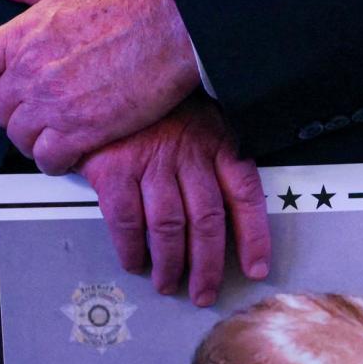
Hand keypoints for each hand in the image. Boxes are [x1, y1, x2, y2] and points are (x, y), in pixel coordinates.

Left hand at [0, 0, 199, 174]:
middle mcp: (31, 71)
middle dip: (15, 116)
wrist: (169, 26)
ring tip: (50, 140)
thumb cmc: (129, 3)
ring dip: (33, 142)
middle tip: (34, 118)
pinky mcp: (82, 130)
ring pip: (21, 138)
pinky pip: (49, 159)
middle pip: (0, 110)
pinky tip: (67, 156)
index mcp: (22, 35)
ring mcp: (54, 104)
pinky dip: (54, 162)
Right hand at [78, 97, 269, 305]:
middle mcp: (188, 154)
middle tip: (204, 292)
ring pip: (170, 228)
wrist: (106, 70)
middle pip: (208, 222)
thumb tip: (234, 202)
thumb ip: (218, 152)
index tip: (256, 268)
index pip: (245, 195)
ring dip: (171, 265)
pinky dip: (132, 249)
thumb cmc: (157, 102)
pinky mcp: (113, 168)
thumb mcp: (202, 114)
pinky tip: (136, 262)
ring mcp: (150, 162)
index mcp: (217, 140)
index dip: (254, 238)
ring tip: (168, 284)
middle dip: (208, 266)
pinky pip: (127, 221)